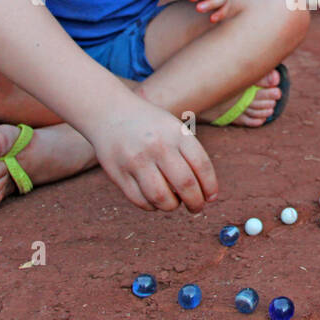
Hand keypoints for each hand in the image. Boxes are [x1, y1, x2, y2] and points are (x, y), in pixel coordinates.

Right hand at [84, 96, 217, 213]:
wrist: (109, 112)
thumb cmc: (149, 125)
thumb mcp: (173, 128)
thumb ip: (189, 154)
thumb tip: (204, 192)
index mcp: (176, 133)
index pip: (202, 166)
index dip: (210, 187)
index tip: (210, 198)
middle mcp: (158, 146)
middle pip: (185, 185)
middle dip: (195, 203)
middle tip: (196, 208)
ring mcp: (136, 160)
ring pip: (161, 198)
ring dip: (171, 207)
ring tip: (173, 203)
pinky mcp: (118, 173)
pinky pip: (139, 200)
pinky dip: (151, 206)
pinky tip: (154, 201)